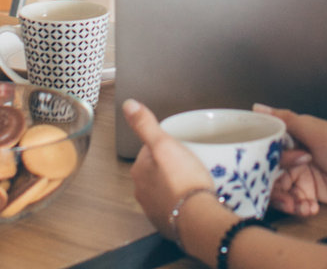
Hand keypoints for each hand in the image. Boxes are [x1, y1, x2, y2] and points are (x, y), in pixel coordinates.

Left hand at [122, 99, 221, 243]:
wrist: (197, 218)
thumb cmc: (183, 181)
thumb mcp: (164, 144)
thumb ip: (145, 124)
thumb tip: (128, 105)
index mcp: (139, 170)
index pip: (150, 149)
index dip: (166, 145)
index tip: (179, 146)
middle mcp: (141, 191)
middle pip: (157, 169)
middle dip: (171, 165)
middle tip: (190, 162)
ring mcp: (154, 208)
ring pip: (165, 188)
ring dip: (176, 183)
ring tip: (194, 180)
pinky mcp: (168, 222)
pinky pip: (174, 205)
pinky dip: (182, 201)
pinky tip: (193, 198)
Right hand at [259, 105, 326, 217]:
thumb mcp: (318, 133)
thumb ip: (287, 120)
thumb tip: (257, 107)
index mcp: (296, 136)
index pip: (267, 147)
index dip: (267, 160)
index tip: (276, 167)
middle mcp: (297, 155)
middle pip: (269, 172)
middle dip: (275, 187)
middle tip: (289, 194)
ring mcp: (304, 175)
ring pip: (279, 190)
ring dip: (286, 201)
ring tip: (300, 206)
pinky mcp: (311, 194)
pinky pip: (294, 203)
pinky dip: (299, 208)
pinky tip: (312, 208)